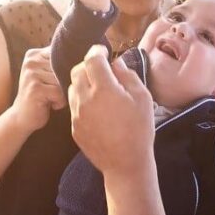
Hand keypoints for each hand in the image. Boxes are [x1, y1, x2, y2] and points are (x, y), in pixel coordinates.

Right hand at [10, 46, 65, 134]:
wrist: (22, 117)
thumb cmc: (41, 96)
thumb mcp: (47, 75)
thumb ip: (58, 63)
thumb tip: (84, 56)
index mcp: (34, 54)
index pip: (62, 54)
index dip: (67, 68)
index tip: (57, 81)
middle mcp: (31, 61)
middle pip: (64, 68)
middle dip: (64, 83)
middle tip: (52, 92)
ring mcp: (32, 74)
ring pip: (63, 81)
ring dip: (62, 94)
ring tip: (50, 98)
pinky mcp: (35, 88)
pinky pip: (60, 93)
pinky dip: (60, 102)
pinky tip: (50, 104)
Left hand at [69, 46, 154, 175]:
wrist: (126, 163)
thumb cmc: (139, 130)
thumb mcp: (142, 98)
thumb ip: (128, 76)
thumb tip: (116, 64)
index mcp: (104, 89)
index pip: (92, 59)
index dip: (97, 51)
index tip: (103, 51)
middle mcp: (85, 99)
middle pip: (77, 70)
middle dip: (87, 65)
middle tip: (100, 69)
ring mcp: (77, 114)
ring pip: (72, 87)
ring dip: (82, 82)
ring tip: (98, 89)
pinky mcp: (74, 127)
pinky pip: (74, 106)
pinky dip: (82, 100)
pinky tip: (96, 108)